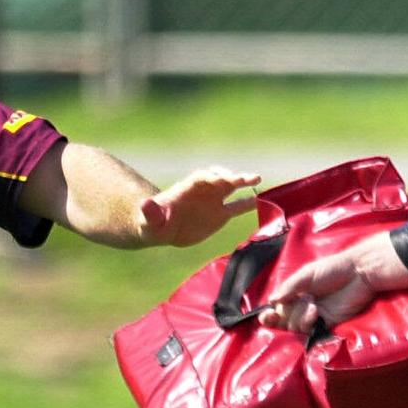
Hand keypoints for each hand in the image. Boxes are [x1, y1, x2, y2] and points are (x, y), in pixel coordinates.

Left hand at [138, 167, 260, 246]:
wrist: (162, 230)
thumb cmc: (152, 223)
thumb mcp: (149, 220)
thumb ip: (151, 212)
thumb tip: (146, 205)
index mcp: (187, 188)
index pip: (202, 177)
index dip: (212, 177)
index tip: (223, 178)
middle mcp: (204, 191)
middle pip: (221, 178)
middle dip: (233, 176)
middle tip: (249, 177)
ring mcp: (214, 201)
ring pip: (232, 188)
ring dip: (244, 183)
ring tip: (257, 179)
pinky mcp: (220, 214)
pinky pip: (238, 207)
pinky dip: (249, 204)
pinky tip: (262, 202)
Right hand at [257, 248, 378, 333]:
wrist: (359, 274)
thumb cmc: (333, 269)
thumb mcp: (306, 274)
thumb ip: (289, 287)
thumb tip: (272, 301)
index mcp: (295, 294)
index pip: (278, 309)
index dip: (270, 316)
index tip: (267, 316)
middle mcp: (303, 306)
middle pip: (285, 321)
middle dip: (287, 315)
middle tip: (298, 302)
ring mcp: (315, 316)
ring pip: (297, 327)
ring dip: (300, 317)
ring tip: (313, 305)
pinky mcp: (328, 323)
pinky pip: (312, 331)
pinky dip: (310, 324)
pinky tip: (316, 313)